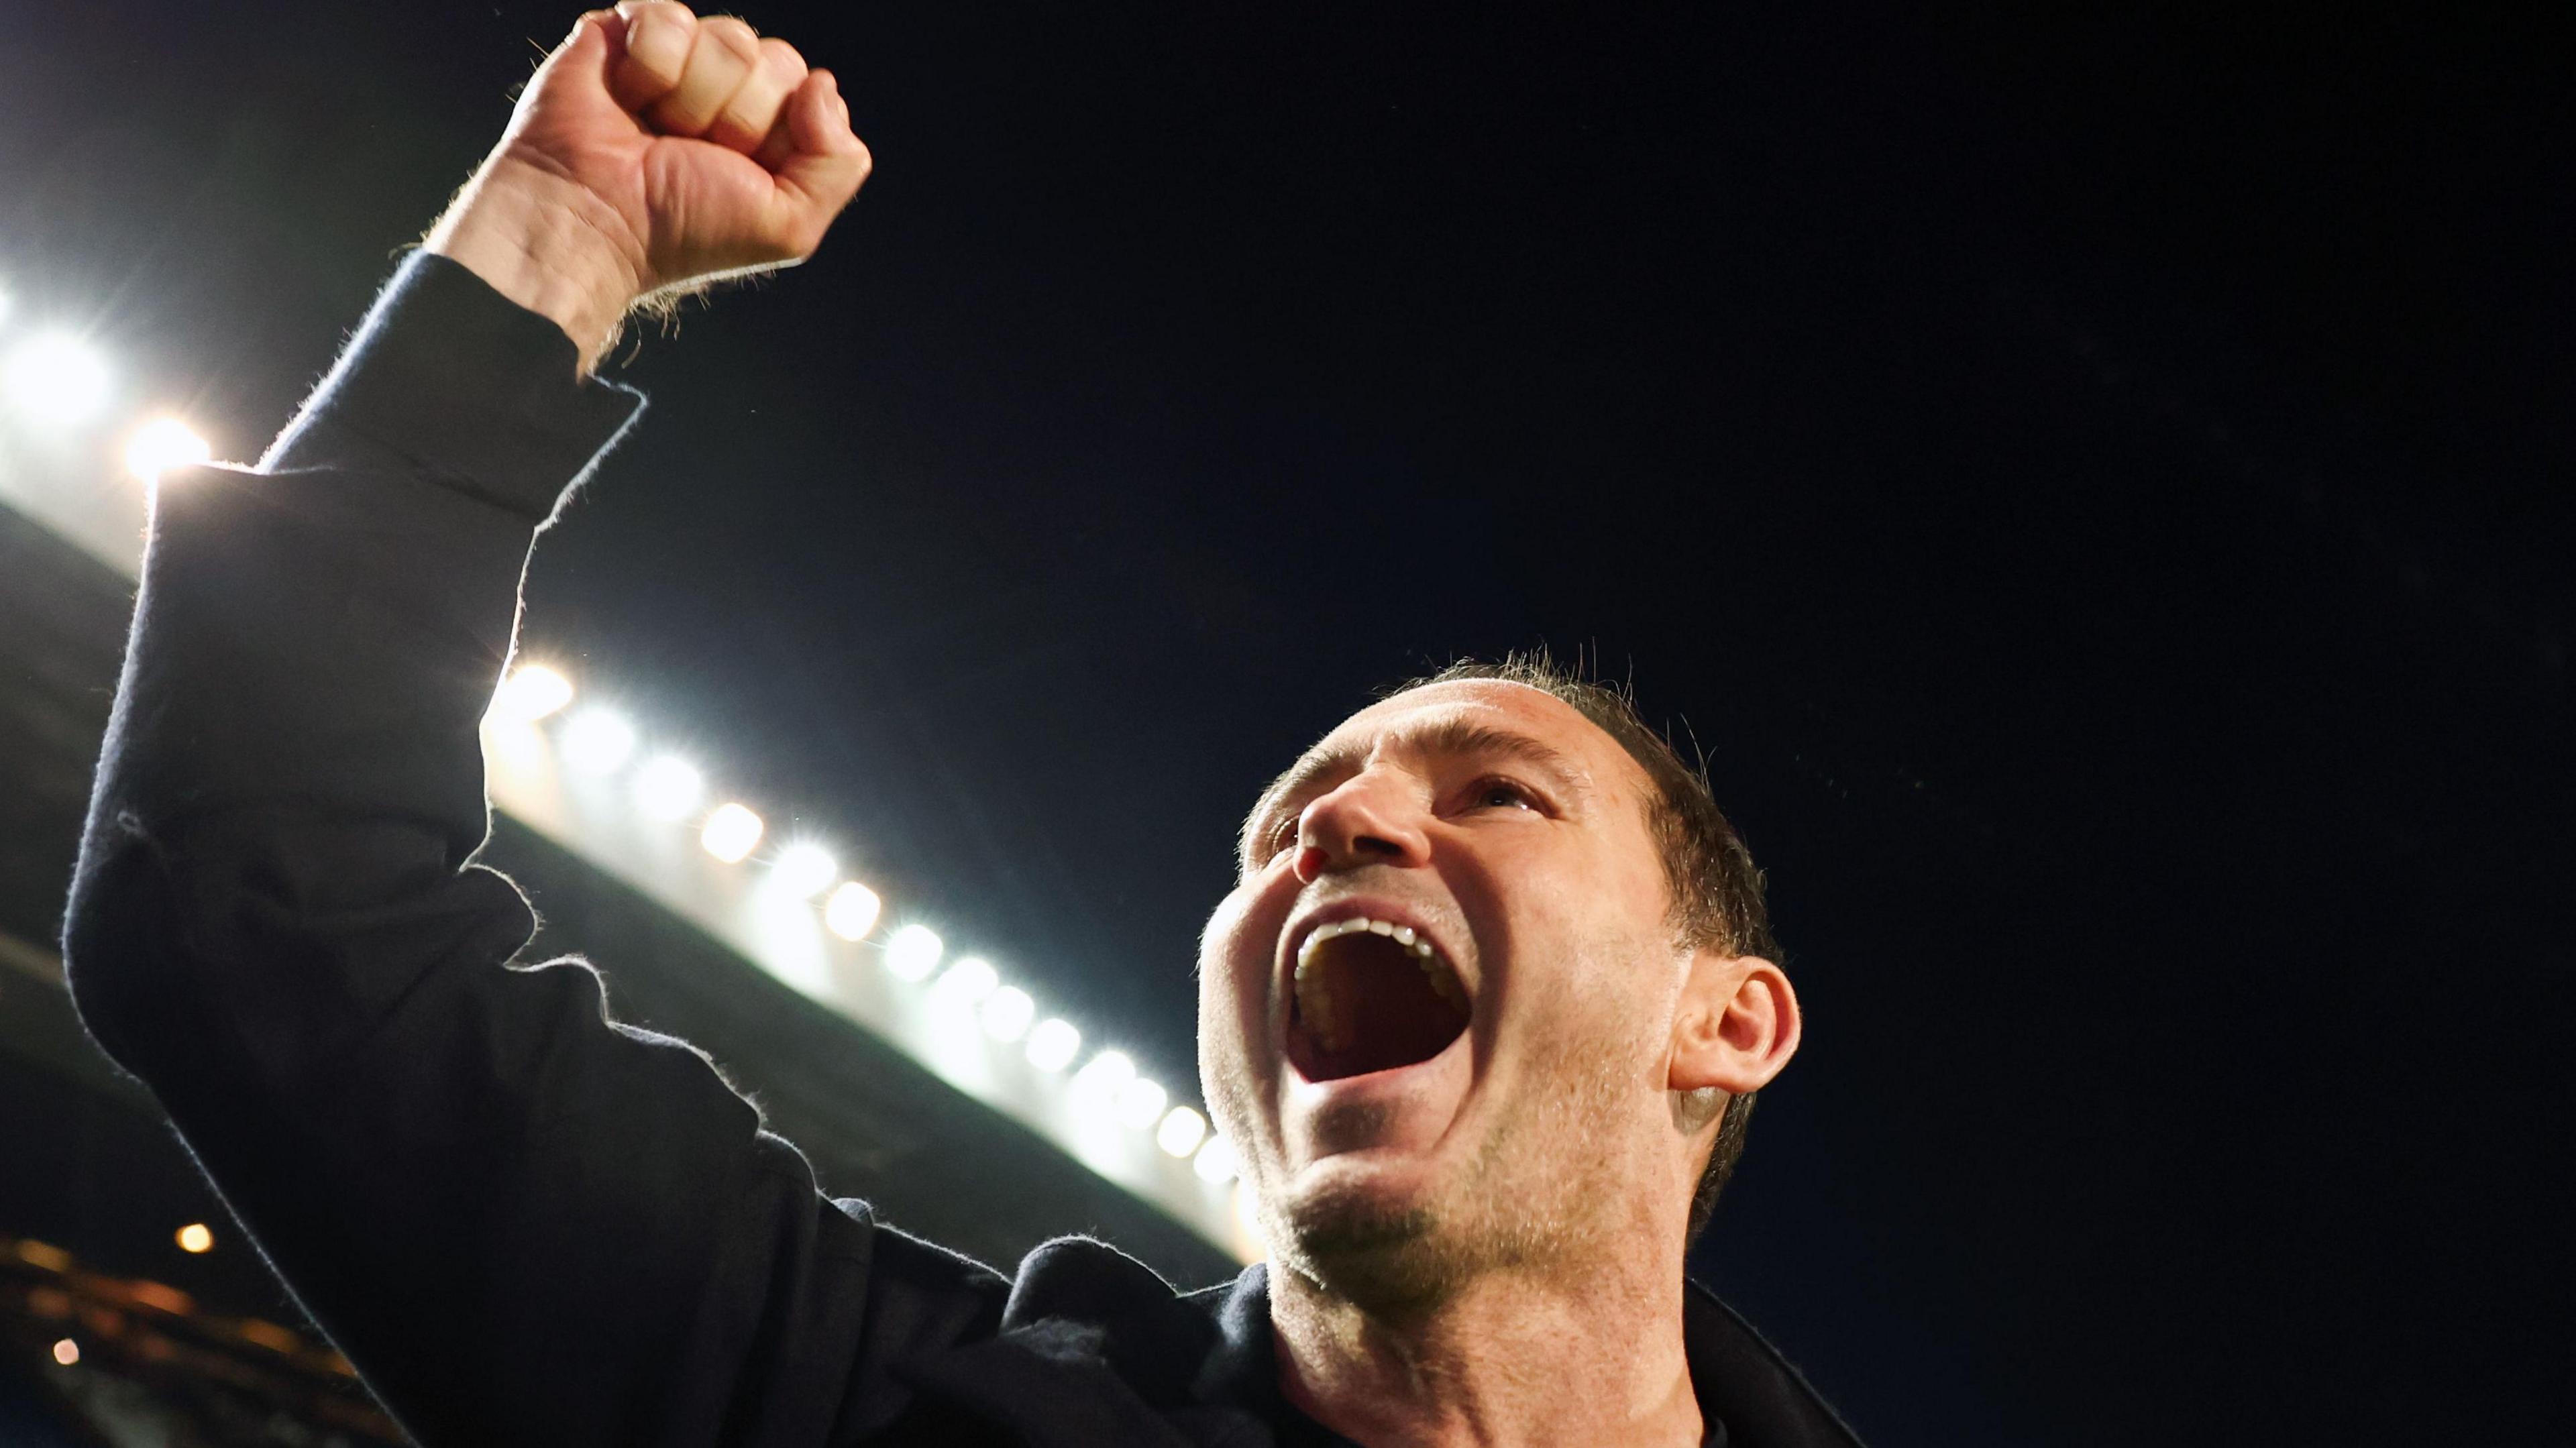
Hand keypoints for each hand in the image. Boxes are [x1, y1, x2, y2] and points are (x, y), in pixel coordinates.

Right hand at [425, 4, 872, 369]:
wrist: (594, 218)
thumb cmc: (680, 229)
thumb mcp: (790, 225)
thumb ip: (839, 163)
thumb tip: (823, 84)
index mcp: (767, 129)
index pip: (806, 88)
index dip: (777, 130)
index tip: (735, 168)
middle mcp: (725, 89)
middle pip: (775, 59)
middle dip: (739, 116)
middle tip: (691, 152)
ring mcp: (677, 58)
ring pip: (729, 37)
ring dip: (693, 97)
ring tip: (655, 131)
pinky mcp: (626, 31)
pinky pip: (670, 16)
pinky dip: (651, 67)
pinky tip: (626, 99)